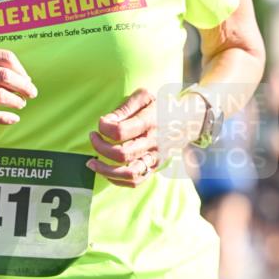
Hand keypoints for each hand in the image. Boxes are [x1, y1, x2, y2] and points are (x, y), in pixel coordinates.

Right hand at [0, 47, 36, 128]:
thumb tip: (23, 77)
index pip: (5, 57)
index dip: (21, 70)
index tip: (28, 80)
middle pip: (4, 75)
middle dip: (23, 86)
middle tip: (32, 94)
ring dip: (15, 101)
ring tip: (21, 105)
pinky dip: (4, 118)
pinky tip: (13, 119)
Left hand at [87, 88, 206, 186]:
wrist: (187, 120)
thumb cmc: (159, 106)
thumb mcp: (145, 97)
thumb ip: (124, 107)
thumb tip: (106, 122)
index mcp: (150, 122)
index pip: (121, 131)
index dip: (104, 128)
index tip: (101, 122)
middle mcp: (153, 143)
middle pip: (121, 154)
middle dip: (100, 147)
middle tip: (93, 137)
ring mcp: (154, 158)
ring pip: (128, 173)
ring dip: (105, 170)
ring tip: (91, 162)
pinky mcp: (154, 168)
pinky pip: (134, 181)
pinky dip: (116, 179)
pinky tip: (105, 170)